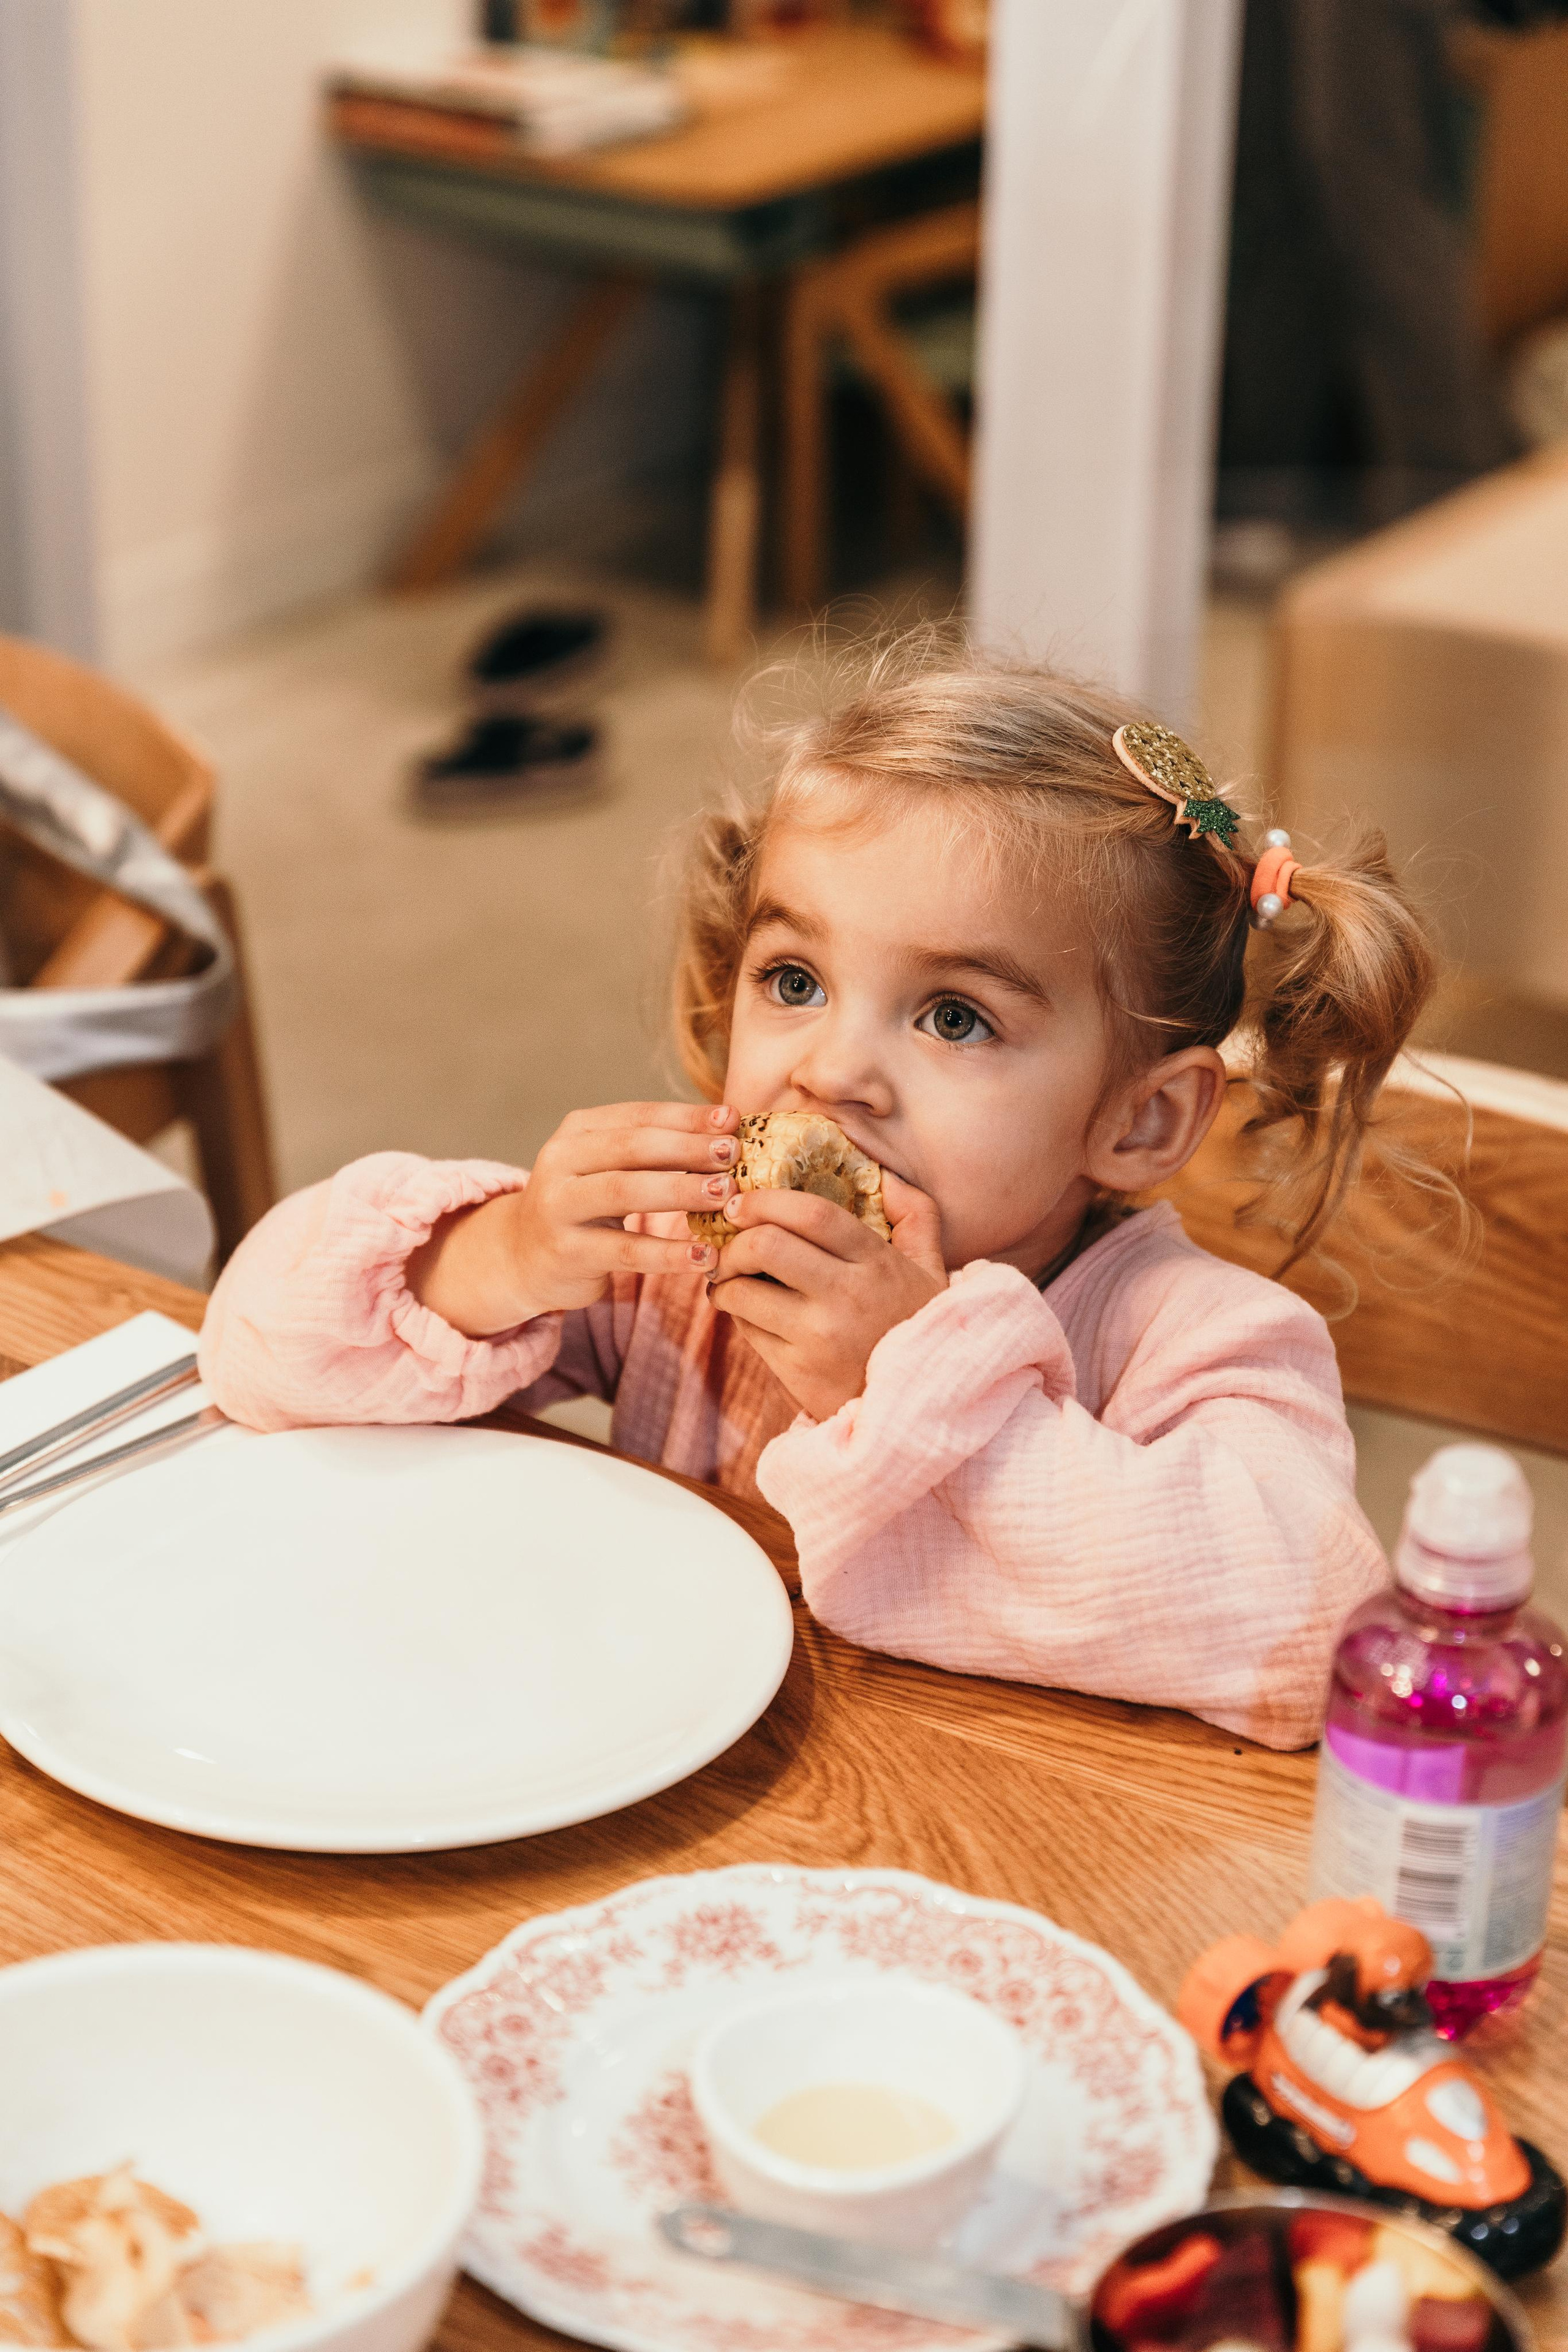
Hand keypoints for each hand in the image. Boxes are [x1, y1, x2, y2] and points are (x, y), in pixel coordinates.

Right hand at [407, 1101, 739, 1335]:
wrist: (523, 1256)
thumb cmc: (586, 1206)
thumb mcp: (609, 1168)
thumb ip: (655, 1150)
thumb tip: (728, 1129)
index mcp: (577, 1132)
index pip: (638, 1116)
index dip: (687, 1117)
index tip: (734, 1120)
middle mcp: (560, 1161)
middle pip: (632, 1147)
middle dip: (687, 1148)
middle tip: (733, 1153)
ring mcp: (558, 1206)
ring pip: (625, 1191)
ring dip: (680, 1191)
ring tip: (726, 1194)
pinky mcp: (567, 1252)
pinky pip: (625, 1251)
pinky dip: (668, 1253)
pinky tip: (705, 1255)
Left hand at [708, 1169, 946, 1419]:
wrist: (918, 1409)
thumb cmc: (917, 1327)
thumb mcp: (932, 1270)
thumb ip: (916, 1216)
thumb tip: (886, 1175)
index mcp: (877, 1263)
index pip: (812, 1213)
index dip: (766, 1201)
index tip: (742, 1204)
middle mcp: (846, 1297)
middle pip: (766, 1245)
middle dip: (734, 1240)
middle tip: (729, 1241)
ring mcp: (818, 1337)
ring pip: (743, 1292)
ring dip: (723, 1281)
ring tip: (728, 1278)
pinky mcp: (796, 1371)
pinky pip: (747, 1330)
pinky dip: (737, 1314)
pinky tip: (747, 1310)